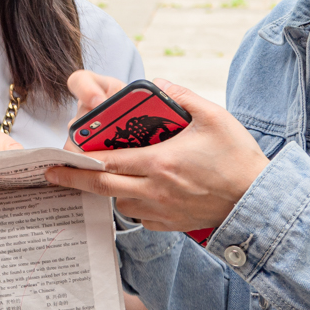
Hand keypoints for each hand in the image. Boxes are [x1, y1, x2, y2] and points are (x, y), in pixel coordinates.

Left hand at [47, 76, 269, 231]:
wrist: (257, 200)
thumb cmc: (237, 158)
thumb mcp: (214, 116)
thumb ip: (181, 97)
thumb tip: (157, 85)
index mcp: (161, 162)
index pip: (108, 162)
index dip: (80, 159)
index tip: (60, 155)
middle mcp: (156, 190)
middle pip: (102, 186)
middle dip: (73, 180)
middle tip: (52, 175)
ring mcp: (162, 211)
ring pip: (119, 202)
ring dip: (105, 189)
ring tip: (99, 175)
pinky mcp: (169, 224)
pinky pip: (138, 214)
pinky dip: (130, 202)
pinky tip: (135, 188)